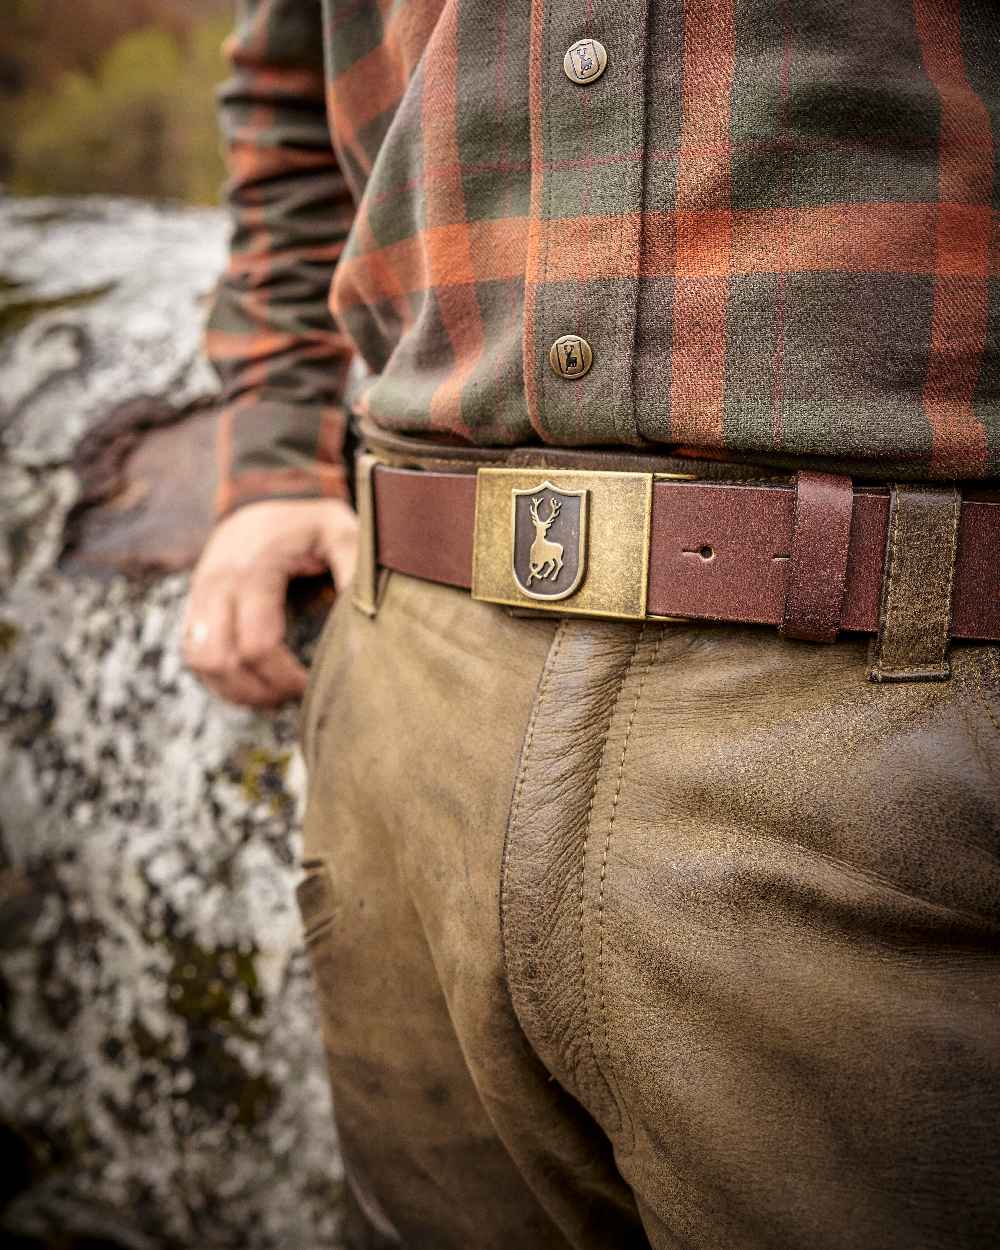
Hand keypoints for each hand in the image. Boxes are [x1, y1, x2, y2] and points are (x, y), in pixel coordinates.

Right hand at [182, 497, 357, 706]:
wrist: (262, 496)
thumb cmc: (307, 521)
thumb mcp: (340, 532)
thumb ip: (355, 569)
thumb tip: (368, 618)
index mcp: (253, 570)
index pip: (257, 645)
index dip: (285, 677)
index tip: (313, 684)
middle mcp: (217, 583)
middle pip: (219, 660)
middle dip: (257, 690)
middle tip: (291, 695)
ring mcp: (199, 595)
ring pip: (199, 662)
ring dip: (234, 688)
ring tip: (273, 694)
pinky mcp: (193, 605)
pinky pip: (192, 653)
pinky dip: (219, 677)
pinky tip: (253, 682)